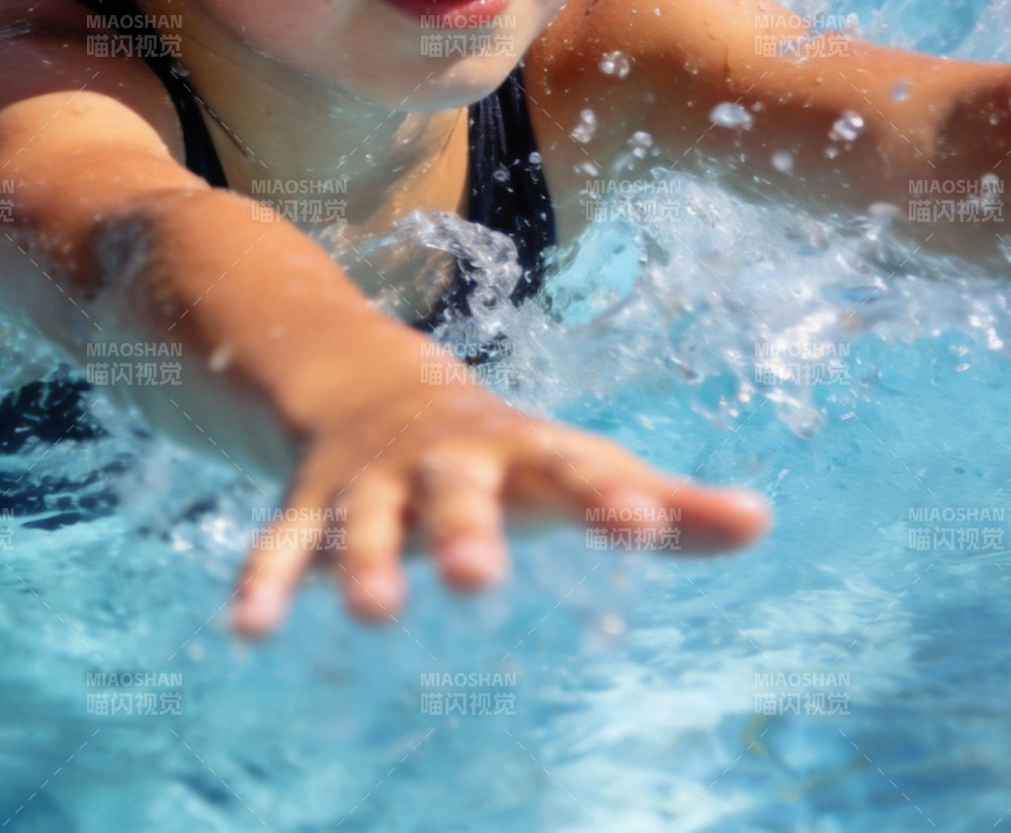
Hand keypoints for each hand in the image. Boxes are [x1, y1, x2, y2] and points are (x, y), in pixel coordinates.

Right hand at [230, 377, 769, 636]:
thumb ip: (660, 504)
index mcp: (518, 451)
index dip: (606, 493)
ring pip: (368, 518)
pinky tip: (249, 629)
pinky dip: (268, 578)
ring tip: (375, 613)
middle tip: (481, 578)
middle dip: (466, 529)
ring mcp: (375, 479)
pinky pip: (286, 542)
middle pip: (457, 490)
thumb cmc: (504, 449)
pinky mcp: (316, 504)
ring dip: (370, 560)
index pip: (570, 467)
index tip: (641, 522)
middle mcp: (444, 460)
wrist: (372, 380)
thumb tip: (760, 522)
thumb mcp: (575, 466)